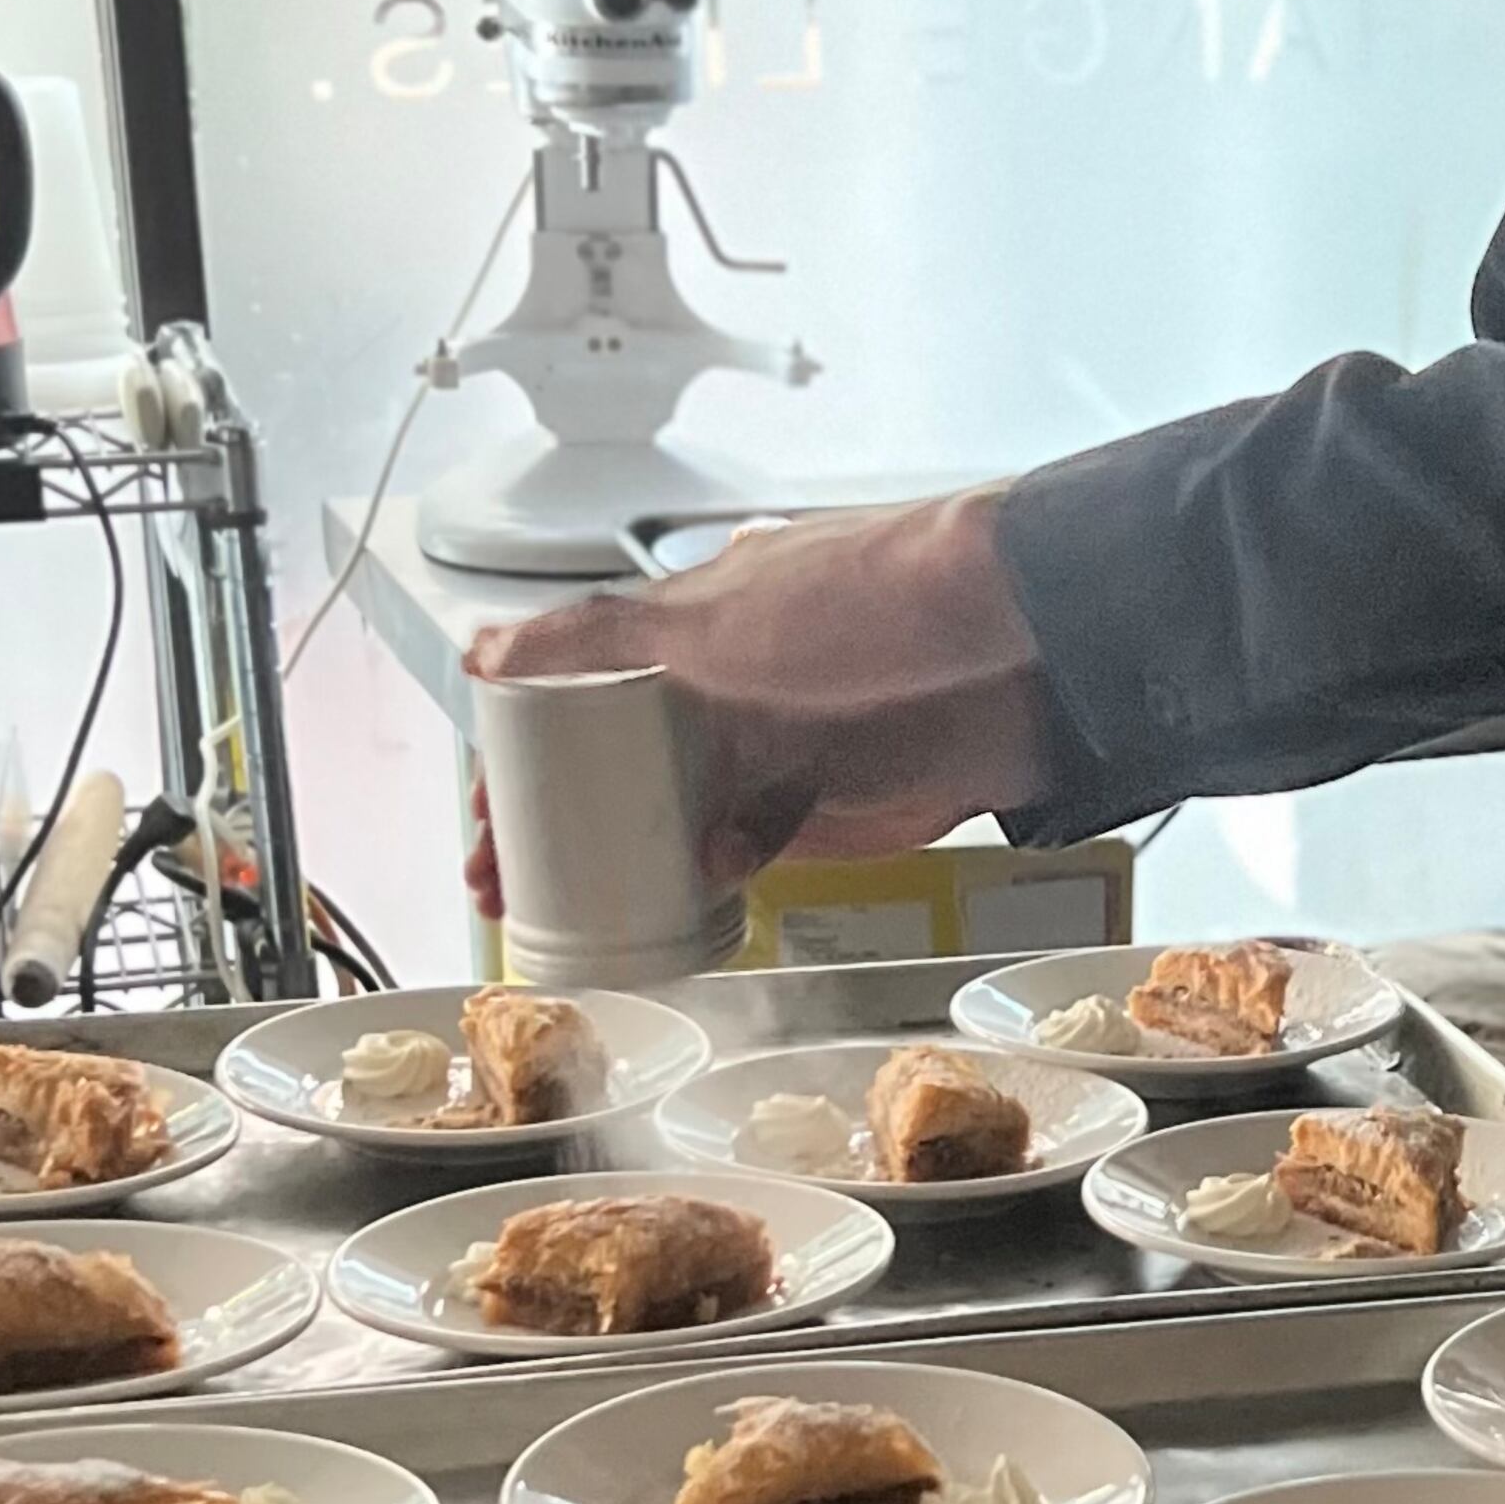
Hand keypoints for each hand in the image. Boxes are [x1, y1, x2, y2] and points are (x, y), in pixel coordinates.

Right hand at [461, 488, 1057, 882]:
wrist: (1022, 648)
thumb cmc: (876, 599)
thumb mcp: (715, 618)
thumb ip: (603, 636)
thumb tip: (489, 648)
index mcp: (691, 623)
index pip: (575, 691)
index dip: (519, 750)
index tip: (482, 810)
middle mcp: (730, 683)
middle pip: (618, 763)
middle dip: (558, 824)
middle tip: (504, 881)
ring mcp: (781, 746)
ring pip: (682, 813)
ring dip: (633, 858)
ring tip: (585, 904)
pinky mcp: (836, 803)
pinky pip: (760, 846)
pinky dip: (726, 866)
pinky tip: (709, 877)